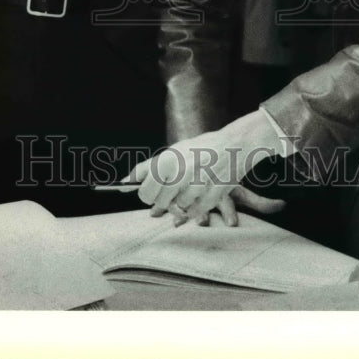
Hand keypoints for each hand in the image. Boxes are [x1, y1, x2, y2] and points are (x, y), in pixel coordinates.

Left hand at [124, 110, 281, 224]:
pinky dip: (194, 209)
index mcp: (167, 161)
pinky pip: (194, 213)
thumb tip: (123, 184)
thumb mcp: (174, 151)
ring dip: (180, 203)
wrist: (234, 144)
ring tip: (190, 187)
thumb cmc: (200, 148)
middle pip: (160, 203)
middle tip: (173, 189)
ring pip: (177, 209)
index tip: (150, 192)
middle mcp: (180, 174)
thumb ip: (148, 168)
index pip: (144, 191)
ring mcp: (197, 187)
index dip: (146, 194)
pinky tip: (200, 194)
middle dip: (163, 201)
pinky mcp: (212, 197)